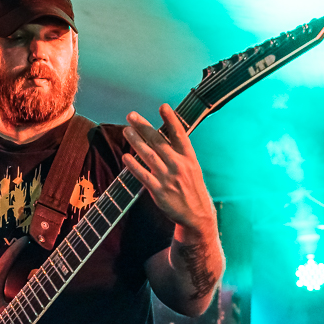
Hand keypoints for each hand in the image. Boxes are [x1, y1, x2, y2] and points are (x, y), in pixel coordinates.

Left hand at [122, 104, 216, 235]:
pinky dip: (134, 165)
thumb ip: (179, 154)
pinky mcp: (159, 192)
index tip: (163, 106)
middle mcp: (179, 166)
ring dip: (136, 141)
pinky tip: (126, 156)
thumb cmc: (193, 190)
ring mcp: (168, 178)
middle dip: (144, 127)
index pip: (180, 135)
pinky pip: (143, 176)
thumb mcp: (193, 168)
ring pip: (148, 155)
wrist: (197, 216)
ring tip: (126, 130)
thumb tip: (164, 137)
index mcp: (189, 158)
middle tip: (131, 116)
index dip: (171, 120)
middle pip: (159, 142)